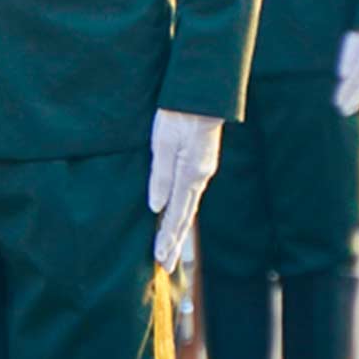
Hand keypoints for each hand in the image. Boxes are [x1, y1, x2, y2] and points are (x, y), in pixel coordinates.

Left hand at [147, 109, 222, 268]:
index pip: (177, 215)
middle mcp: (200, 177)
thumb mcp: (164, 142)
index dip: (167, 238)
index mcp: (191, 175)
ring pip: (188, 207)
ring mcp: (202, 170)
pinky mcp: (200, 162)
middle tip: (165, 267)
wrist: (202, 91)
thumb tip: (156, 207)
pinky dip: (182, 212)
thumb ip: (160, 175)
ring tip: (170, 251)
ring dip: (178, 230)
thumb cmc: (179, 112)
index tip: (159, 259)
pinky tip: (177, 217)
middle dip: (174, 243)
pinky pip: (190, 195)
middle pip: (185, 217)